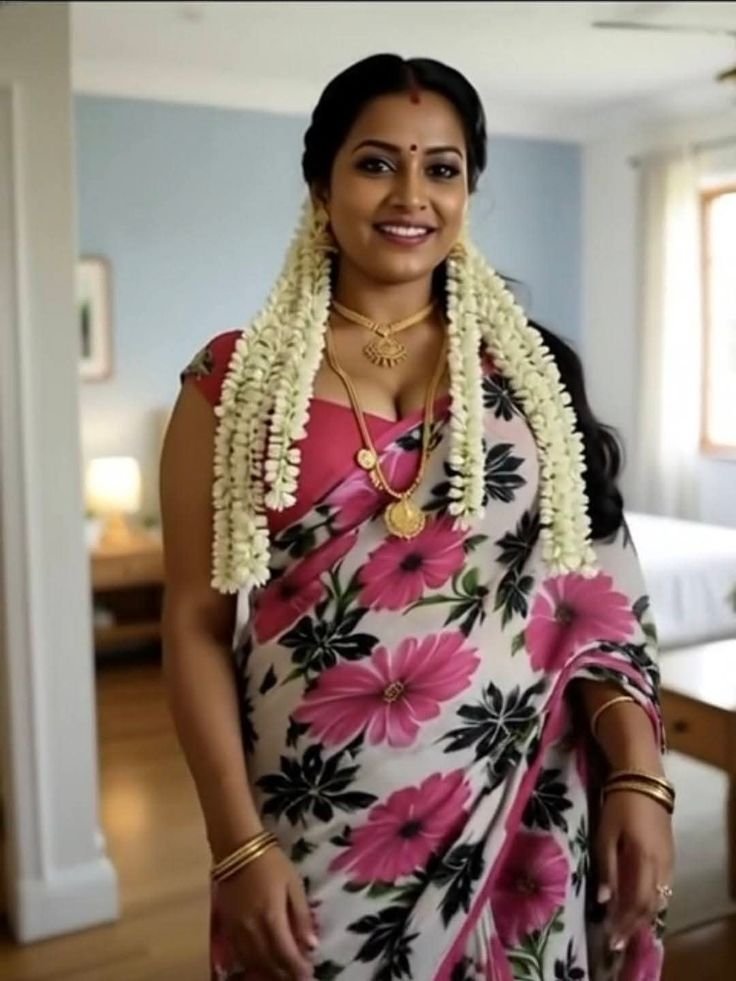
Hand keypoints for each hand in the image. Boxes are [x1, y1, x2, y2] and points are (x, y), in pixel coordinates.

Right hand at [217, 845, 316, 979]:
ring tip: (281, 977)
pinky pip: (239, 954)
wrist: (236, 847)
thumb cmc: (270, 862)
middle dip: (284, 974)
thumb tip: (311, 945)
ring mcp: (236, 930)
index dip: (297, 969)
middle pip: (269, 963)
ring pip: (253, 962)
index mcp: (271, 918)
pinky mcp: (226, 926)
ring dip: (268, 973)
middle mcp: (252, 930)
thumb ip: (301, 915)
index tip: (308, 975)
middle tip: (297, 979)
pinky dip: (251, 964)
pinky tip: (259, 967)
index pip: (286, 954)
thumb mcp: (293, 884)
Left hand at [595, 789, 674, 951]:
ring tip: (626, 927)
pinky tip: (639, 904)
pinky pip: (664, 886)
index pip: (637, 903)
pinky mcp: (669, 854)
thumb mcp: (606, 834)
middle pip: (651, 906)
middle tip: (617, 941)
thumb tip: (604, 900)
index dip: (625, 923)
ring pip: (660, 898)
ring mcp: (669, 860)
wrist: (642, 780)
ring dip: (643, 915)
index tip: (611, 939)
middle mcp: (661, 865)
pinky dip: (651, 901)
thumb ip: (607, 868)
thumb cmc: (619, 804)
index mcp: (644, 860)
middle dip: (633, 925)